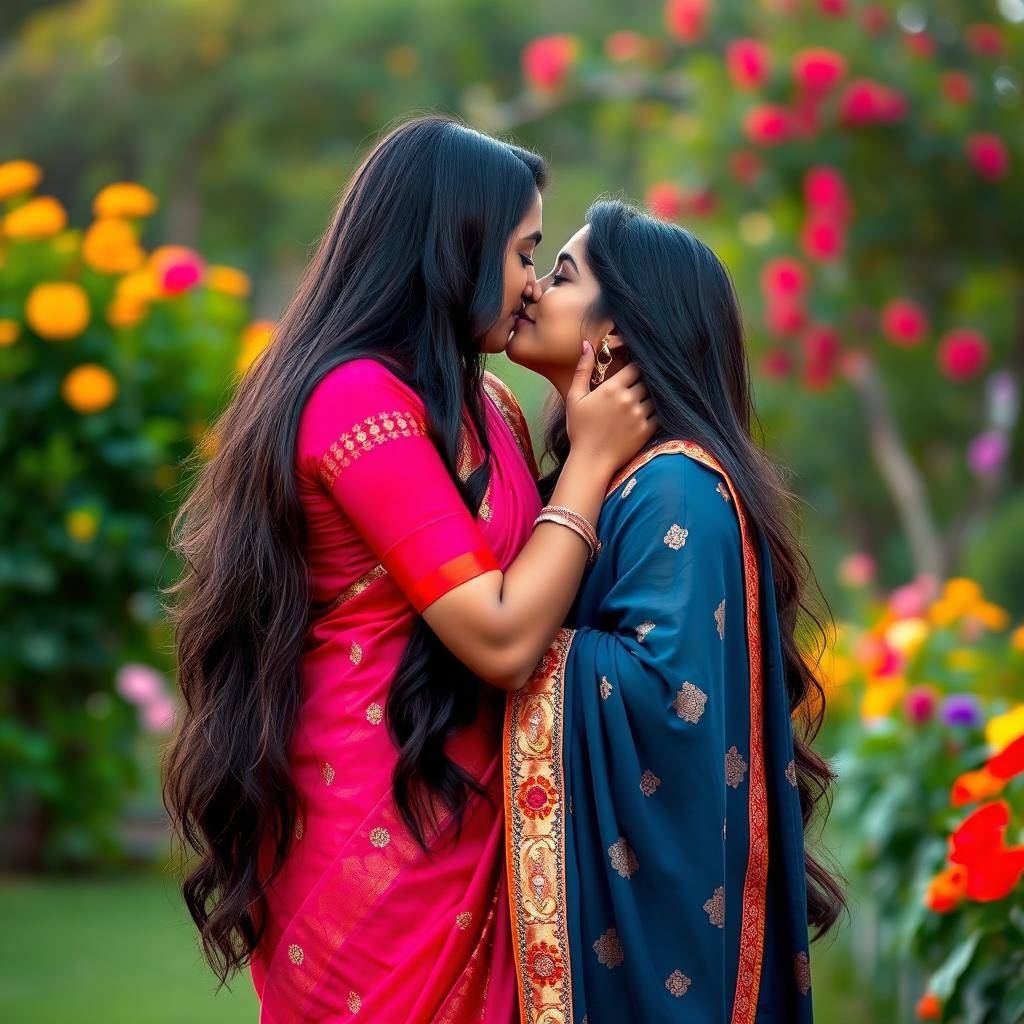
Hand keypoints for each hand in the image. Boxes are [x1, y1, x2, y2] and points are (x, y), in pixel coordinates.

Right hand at [565, 340, 656, 475]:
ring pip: (654, 397)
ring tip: (641, 402)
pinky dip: (655, 413)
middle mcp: (628, 399)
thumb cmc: (579, 429)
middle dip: (643, 382)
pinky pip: (659, 415)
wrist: (590, 460)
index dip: (636, 368)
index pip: (636, 367)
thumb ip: (583, 369)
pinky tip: (645, 416)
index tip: (633, 373)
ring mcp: (639, 415)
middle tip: (638, 387)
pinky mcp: (647, 430)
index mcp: (612, 388)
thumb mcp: (574, 397)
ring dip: (649, 398)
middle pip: (647, 381)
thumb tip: (586, 344)